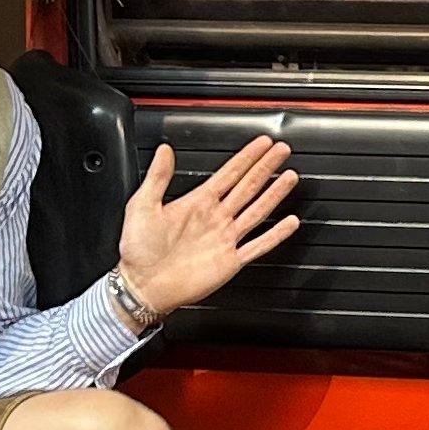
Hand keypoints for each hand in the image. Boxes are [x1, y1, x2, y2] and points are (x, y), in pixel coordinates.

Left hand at [117, 135, 301, 315]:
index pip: (229, 173)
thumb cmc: (138, 250)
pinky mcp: (229, 261)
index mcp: (197, 203)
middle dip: (266, 167)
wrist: (142, 285)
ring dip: (274, 193)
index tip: (262, 143)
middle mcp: (215, 218)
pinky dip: (275, 234)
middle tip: (282, 150)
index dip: (247, 157)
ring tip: (290, 177)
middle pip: (248, 186)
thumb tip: (164, 150)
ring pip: (257, 210)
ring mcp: (225, 239)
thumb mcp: (142, 205)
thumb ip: (157, 177)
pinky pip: (258, 245)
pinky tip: (289, 222)